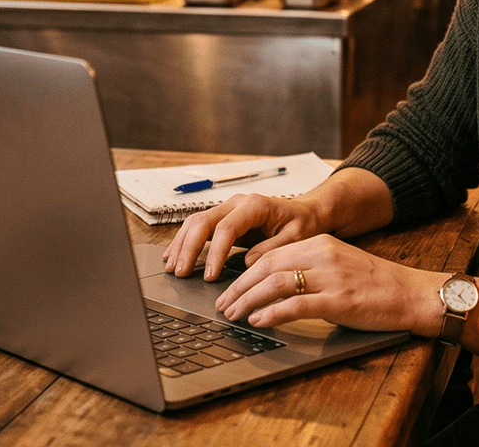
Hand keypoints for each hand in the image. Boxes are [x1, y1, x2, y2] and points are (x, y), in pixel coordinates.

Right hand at [163, 192, 324, 280]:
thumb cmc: (303, 224)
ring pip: (196, 221)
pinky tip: (174, 256)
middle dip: (189, 247)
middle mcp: (238, 203)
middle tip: (180, 273)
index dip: (215, 252)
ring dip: (182, 244)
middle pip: (204, 220)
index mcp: (256, 205)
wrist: (306, 213)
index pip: (227, 227)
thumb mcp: (296, 237)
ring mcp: (229, 209)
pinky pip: (199, 226)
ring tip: (172, 268)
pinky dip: (185, 241)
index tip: (209, 276)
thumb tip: (248, 261)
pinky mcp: (224, 218)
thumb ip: (272, 248)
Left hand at [213, 235, 442, 333]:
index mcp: (321, 243)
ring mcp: (330, 277)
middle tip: (223, 304)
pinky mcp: (338, 300)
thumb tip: (274, 284)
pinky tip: (258, 320)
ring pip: (276, 283)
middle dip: (240, 286)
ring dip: (248, 300)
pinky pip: (296, 305)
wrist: (409, 293)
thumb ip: (310, 268)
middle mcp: (323, 255)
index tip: (230, 288)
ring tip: (233, 314)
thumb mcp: (339, 264)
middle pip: (268, 266)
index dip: (245, 272)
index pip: (272, 253)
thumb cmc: (374, 283)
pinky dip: (272, 313)